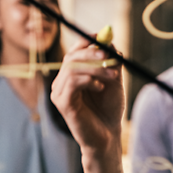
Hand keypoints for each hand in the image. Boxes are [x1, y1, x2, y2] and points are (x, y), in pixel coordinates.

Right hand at [51, 36, 124, 153]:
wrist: (108, 136)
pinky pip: (72, 83)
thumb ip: (111, 62)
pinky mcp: (62, 103)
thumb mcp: (113, 81)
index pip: (74, 52)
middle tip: (109, 54)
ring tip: (114, 76)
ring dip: (95, 68)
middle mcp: (62, 82)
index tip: (100, 37)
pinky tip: (101, 87)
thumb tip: (110, 42)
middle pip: (71, 57)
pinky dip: (89, 80)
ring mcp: (59, 93)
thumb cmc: (109, 109)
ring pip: (72, 68)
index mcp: (72, 75)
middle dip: (91, 52)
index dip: (85, 42)